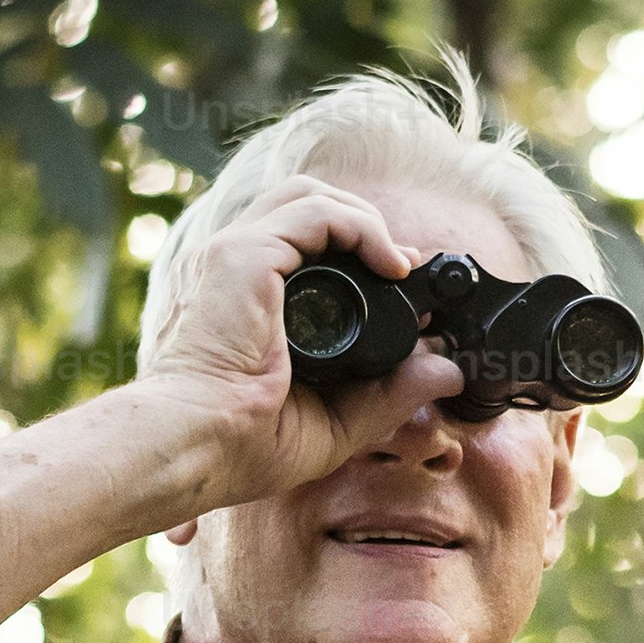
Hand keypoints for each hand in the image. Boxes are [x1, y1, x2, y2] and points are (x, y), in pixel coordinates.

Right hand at [137, 172, 472, 513]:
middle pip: (306, 208)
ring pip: (310, 195)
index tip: (402, 287)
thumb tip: (448, 372)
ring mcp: (236, 253)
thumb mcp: (334, 420)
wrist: (195, 447)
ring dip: (364, 220)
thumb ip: (388, 394)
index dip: (360, 254)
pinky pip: (315, 210)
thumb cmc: (239, 445)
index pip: (305, 247)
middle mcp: (235, 267)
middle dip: (363, 227)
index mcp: (244, 298)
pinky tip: (390, 264)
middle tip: (404, 270)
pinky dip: (361, 227)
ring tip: (397, 263)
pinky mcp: (244, 253)